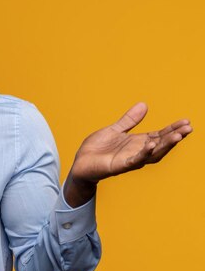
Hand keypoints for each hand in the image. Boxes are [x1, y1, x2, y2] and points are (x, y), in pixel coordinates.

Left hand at [64, 102, 192, 206]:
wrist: (81, 162)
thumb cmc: (97, 148)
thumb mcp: (114, 129)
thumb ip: (129, 120)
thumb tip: (144, 105)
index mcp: (137, 143)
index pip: (159, 135)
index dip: (172, 129)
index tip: (186, 122)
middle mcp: (137, 152)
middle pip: (160, 144)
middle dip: (174, 136)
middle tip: (188, 128)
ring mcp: (130, 160)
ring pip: (152, 153)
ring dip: (165, 145)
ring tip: (177, 135)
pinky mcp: (119, 166)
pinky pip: (134, 160)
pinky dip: (144, 153)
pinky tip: (151, 144)